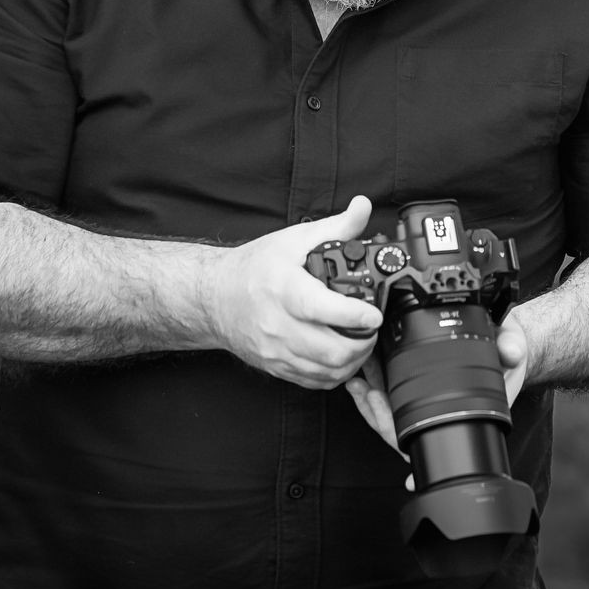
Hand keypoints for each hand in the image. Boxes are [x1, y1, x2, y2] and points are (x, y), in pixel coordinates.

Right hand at [202, 196, 382, 389]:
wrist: (213, 298)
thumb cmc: (254, 268)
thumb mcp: (294, 240)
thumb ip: (336, 227)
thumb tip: (363, 207)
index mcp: (285, 290)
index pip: (322, 309)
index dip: (354, 315)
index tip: (374, 314)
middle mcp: (279, 325)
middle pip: (331, 351)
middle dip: (363, 343)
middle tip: (372, 327)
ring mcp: (276, 351)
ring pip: (326, 371)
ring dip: (354, 360)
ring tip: (362, 341)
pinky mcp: (276, 367)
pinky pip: (314, 382)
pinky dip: (335, 374)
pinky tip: (343, 356)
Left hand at [345, 309, 534, 489]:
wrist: (504, 346)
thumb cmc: (507, 352)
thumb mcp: (513, 344)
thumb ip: (513, 347)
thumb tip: (511, 353)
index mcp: (467, 411)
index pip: (435, 434)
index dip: (414, 441)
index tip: (395, 433)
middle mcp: (443, 414)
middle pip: (406, 433)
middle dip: (382, 417)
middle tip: (370, 394)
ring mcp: (428, 406)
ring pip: (394, 420)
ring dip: (371, 406)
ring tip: (358, 385)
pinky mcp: (417, 393)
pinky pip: (391, 404)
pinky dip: (373, 394)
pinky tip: (361, 380)